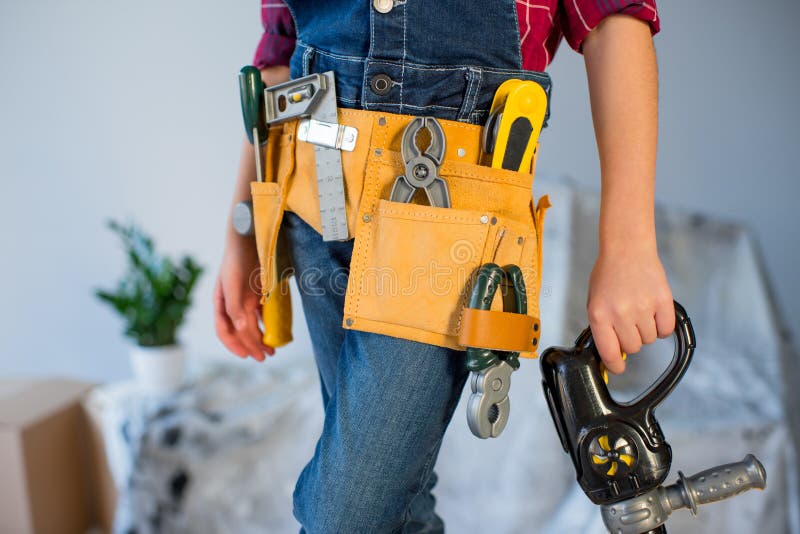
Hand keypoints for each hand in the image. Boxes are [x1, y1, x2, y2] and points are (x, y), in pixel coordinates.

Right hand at [213, 236, 274, 360]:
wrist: (249, 238)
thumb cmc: (236, 260)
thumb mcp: (233, 285)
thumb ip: (235, 308)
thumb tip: (243, 331)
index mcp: (221, 303)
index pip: (224, 330)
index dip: (234, 345)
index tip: (247, 356)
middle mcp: (232, 303)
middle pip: (241, 330)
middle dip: (251, 345)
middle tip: (265, 357)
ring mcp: (245, 299)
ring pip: (251, 324)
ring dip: (260, 338)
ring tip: (272, 350)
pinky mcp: (256, 293)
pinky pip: (261, 313)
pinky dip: (267, 324)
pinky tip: (274, 331)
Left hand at [587, 243, 674, 373]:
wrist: (627, 250)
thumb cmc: (608, 276)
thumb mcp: (594, 302)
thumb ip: (602, 327)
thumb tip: (613, 353)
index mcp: (599, 315)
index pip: (609, 352)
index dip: (614, 365)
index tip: (618, 368)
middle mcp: (621, 313)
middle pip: (633, 348)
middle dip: (631, 341)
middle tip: (628, 324)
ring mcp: (643, 307)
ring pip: (649, 340)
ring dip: (645, 331)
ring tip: (639, 311)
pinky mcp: (663, 301)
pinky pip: (665, 330)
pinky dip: (661, 326)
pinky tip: (653, 313)